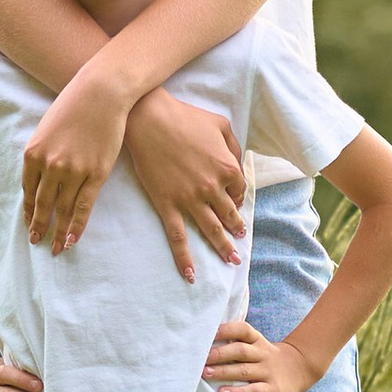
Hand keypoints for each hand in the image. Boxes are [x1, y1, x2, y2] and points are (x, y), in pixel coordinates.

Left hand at [21, 65, 136, 256]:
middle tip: (36, 242)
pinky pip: (84, 207)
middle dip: (38, 226)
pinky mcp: (96, 173)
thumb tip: (41, 177)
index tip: (29, 223)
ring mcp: (73, 171)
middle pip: (42, 204)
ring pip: (62, 209)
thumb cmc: (74, 105)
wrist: (101, 92)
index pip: (28, 191)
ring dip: (57, 232)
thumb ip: (41, 153)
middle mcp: (50, 165)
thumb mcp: (47, 128)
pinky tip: (71, 240)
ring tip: (55, 248)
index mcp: (33, 153)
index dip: (29, 210)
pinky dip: (76, 226)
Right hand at [122, 93, 247, 283]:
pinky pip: (178, 237)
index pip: (239, 190)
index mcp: (227, 168)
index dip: (237, 196)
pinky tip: (190, 274)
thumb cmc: (185, 117)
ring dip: (223, 247)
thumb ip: (234, 145)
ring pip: (211, 230)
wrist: (150, 119)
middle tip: (240, 241)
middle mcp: (212, 188)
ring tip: (231, 258)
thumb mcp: (220, 123)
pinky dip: (184, 257)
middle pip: (230, 215)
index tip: (232, 199)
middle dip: (237, 229)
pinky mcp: (167, 204)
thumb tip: (239, 162)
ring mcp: (190, 199)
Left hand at [202, 319, 324, 391]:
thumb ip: (237, 344)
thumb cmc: (267, 358)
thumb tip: (205, 344)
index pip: (243, 330)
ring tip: (206, 374)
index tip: (209, 333)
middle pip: (240, 350)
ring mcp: (268, 371)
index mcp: (258, 341)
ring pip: (244, 370)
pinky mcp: (273, 388)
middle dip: (220, 354)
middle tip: (201, 359)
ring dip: (224, 372)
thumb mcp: (257, 346)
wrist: (299, 370)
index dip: (227, 330)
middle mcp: (262, 354)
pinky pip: (254, 390)